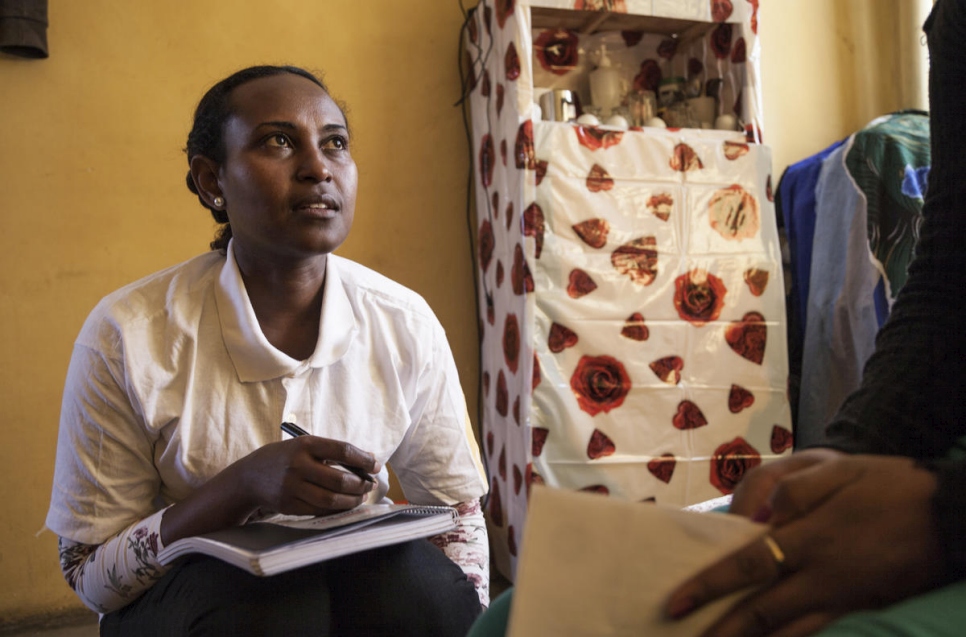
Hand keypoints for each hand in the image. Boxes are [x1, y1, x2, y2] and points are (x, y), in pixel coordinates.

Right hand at [234, 435, 377, 516]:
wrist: (250, 476)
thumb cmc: (286, 458)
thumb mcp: (305, 446)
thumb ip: (333, 452)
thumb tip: (368, 459)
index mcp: (305, 444)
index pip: (343, 451)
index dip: (364, 460)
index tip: (376, 465)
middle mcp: (298, 465)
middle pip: (340, 479)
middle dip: (361, 484)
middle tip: (370, 485)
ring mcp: (292, 487)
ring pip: (332, 499)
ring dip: (352, 500)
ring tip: (361, 496)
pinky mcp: (289, 505)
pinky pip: (320, 510)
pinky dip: (337, 509)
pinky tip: (344, 504)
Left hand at [665, 454, 942, 636]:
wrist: (952, 516)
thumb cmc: (890, 485)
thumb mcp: (838, 470)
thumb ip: (792, 490)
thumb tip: (755, 516)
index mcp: (809, 538)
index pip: (747, 567)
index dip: (709, 586)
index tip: (677, 602)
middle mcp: (821, 576)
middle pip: (761, 613)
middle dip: (722, 631)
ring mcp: (843, 597)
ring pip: (788, 631)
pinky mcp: (861, 605)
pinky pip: (816, 630)